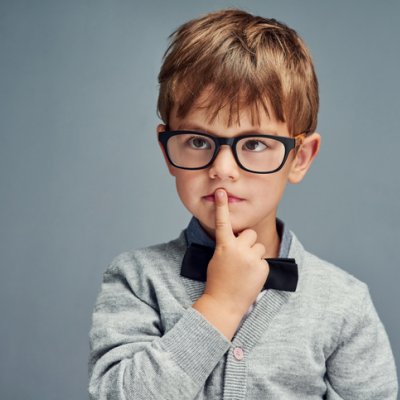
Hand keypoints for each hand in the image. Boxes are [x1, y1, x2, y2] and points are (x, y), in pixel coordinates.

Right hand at [203, 189, 269, 316]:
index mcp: (223, 246)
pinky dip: (258, 266)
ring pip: (258, 246)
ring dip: (254, 254)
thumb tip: (237, 238)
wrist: (224, 303)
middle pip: (249, 233)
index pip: (222, 221)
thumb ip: (227, 246)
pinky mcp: (263, 267)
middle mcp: (238, 249)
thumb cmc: (217, 281)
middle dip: (246, 242)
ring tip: (245, 268)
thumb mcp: (217, 259)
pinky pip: (263, 259)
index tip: (221, 191)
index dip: (221, 206)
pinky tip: (250, 276)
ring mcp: (251, 258)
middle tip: (240, 257)